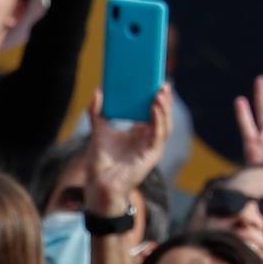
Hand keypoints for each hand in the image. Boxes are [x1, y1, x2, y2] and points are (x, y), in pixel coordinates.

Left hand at [84, 85, 170, 215]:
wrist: (99, 182)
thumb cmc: (101, 159)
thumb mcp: (99, 129)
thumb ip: (97, 111)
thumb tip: (97, 91)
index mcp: (139, 132)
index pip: (152, 111)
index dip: (156, 97)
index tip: (156, 81)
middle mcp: (148, 138)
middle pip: (162, 116)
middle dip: (164, 100)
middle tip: (162, 83)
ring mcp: (151, 147)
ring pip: (165, 124)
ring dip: (164, 108)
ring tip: (160, 93)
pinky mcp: (151, 155)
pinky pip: (159, 135)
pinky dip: (158, 121)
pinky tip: (155, 108)